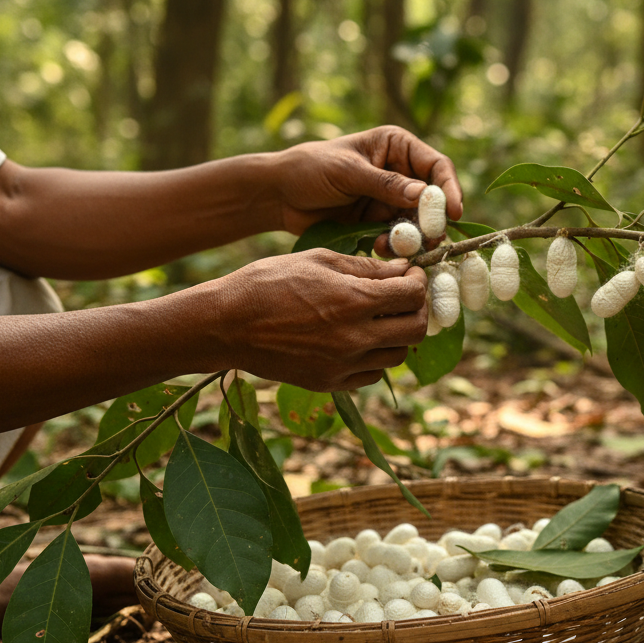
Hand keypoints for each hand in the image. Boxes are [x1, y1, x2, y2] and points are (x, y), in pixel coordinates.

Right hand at [215, 249, 427, 390]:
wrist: (226, 324)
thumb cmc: (268, 283)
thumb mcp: (318, 260)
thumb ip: (365, 267)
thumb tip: (402, 269)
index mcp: (353, 300)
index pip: (413, 295)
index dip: (417, 281)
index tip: (409, 275)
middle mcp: (354, 337)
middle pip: (416, 329)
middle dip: (417, 309)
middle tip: (404, 298)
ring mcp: (343, 365)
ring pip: (398, 355)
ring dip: (398, 335)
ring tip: (381, 318)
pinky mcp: (330, 383)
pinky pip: (372, 375)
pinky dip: (376, 357)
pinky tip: (361, 340)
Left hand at [272, 125, 463, 244]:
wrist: (280, 195)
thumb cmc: (311, 168)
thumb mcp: (348, 171)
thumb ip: (386, 184)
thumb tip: (425, 195)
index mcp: (397, 147)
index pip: (436, 166)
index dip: (449, 189)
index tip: (453, 212)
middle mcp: (401, 173)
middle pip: (433, 199)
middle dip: (433, 220)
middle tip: (431, 240)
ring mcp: (391, 200)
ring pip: (419, 222)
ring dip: (414, 237)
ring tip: (399, 246)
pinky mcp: (380, 223)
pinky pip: (399, 237)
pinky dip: (395, 245)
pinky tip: (379, 247)